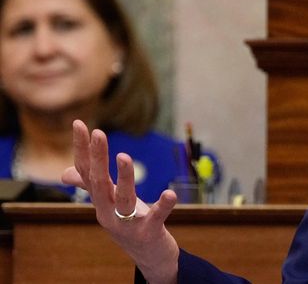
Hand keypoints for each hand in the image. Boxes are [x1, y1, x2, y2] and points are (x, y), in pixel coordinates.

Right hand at [62, 120, 179, 283]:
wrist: (149, 257)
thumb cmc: (130, 225)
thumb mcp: (109, 204)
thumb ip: (90, 187)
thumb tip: (64, 173)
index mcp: (100, 201)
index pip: (86, 172)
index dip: (82, 149)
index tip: (79, 123)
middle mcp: (108, 213)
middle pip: (99, 183)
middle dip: (97, 158)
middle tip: (98, 132)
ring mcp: (127, 225)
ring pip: (123, 199)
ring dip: (123, 178)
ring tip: (124, 156)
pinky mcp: (148, 232)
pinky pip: (156, 217)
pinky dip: (162, 205)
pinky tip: (170, 193)